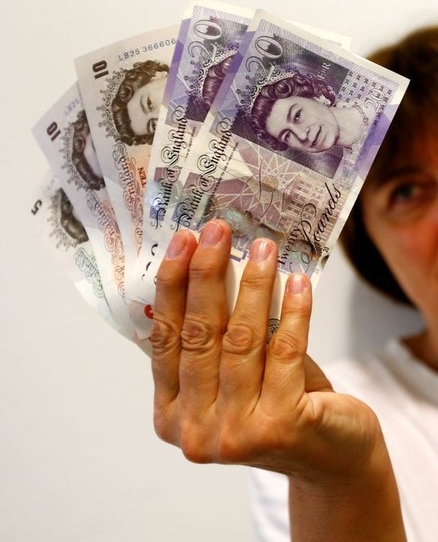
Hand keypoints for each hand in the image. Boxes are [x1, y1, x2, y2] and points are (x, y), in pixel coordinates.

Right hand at [151, 219, 379, 475]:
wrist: (330, 458)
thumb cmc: (275, 405)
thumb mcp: (231, 378)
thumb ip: (212, 339)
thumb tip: (204, 265)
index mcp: (172, 415)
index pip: (165, 340)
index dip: (172, 285)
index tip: (182, 241)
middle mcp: (196, 430)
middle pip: (199, 335)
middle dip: (207, 273)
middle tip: (217, 230)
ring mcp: (236, 433)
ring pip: (241, 340)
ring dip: (253, 285)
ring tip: (263, 247)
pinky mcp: (281, 426)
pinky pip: (285, 351)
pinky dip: (293, 312)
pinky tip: (297, 282)